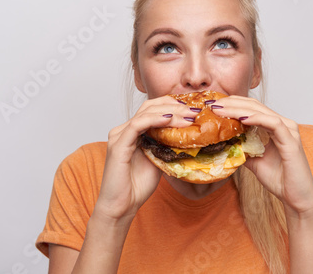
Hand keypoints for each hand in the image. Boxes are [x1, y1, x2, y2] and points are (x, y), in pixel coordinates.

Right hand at [93, 96, 198, 222]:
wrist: (121, 207)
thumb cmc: (137, 186)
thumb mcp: (159, 160)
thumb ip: (166, 146)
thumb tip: (187, 137)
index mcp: (133, 132)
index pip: (153, 109)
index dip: (173, 106)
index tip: (193, 110)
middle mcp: (124, 130)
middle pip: (150, 106)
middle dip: (175, 105)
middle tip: (194, 111)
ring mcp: (119, 135)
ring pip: (146, 113)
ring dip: (170, 112)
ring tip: (188, 116)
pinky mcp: (118, 144)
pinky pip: (137, 125)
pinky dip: (155, 119)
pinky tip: (170, 119)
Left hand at [212, 96, 312, 215]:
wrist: (296, 199)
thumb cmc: (279, 180)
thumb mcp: (254, 161)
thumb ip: (243, 149)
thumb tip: (224, 143)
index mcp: (275, 127)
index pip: (252, 108)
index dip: (232, 104)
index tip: (213, 106)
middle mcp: (283, 125)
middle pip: (254, 106)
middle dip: (231, 103)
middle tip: (212, 103)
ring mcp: (289, 131)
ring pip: (261, 112)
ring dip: (239, 109)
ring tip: (221, 109)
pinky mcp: (291, 141)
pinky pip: (273, 124)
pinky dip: (256, 119)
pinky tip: (241, 118)